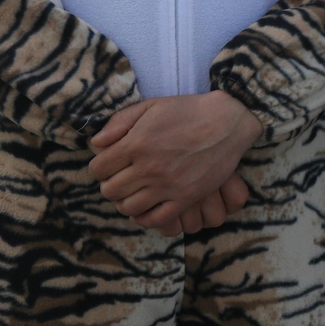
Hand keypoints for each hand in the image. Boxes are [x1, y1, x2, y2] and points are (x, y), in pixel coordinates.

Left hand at [88, 91, 262, 231]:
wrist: (228, 121)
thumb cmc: (189, 111)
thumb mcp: (152, 106)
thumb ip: (120, 121)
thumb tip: (96, 142)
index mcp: (136, 143)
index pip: (99, 168)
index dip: (100, 167)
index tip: (110, 164)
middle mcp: (148, 167)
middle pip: (110, 191)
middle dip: (111, 184)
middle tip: (122, 177)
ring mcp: (167, 185)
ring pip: (128, 208)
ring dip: (126, 201)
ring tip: (134, 192)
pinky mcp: (185, 198)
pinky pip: (155, 219)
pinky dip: (145, 217)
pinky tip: (148, 207)